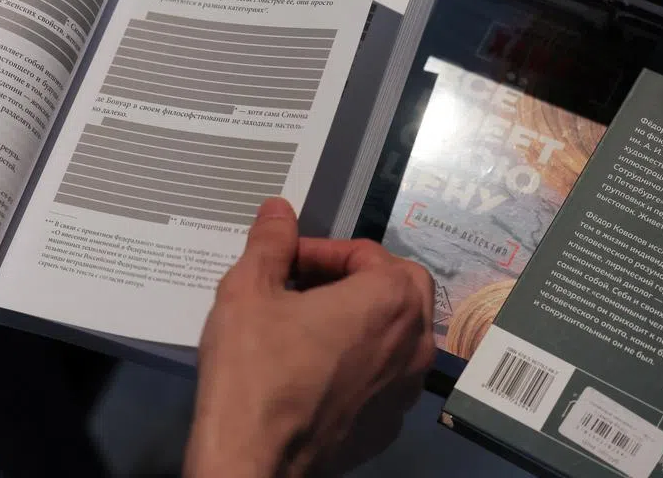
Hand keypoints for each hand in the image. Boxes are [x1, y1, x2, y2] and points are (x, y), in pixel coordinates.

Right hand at [185, 199, 434, 477]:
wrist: (253, 461)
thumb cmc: (253, 369)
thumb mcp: (249, 290)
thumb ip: (270, 242)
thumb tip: (279, 209)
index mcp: (389, 300)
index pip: (367, 252)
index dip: (322, 250)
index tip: (285, 265)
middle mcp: (414, 342)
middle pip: (399, 287)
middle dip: (354, 278)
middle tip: (304, 287)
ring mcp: (407, 390)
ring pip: (398, 333)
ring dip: (363, 318)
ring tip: (310, 325)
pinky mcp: (389, 427)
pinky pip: (386, 377)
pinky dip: (362, 362)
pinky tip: (317, 371)